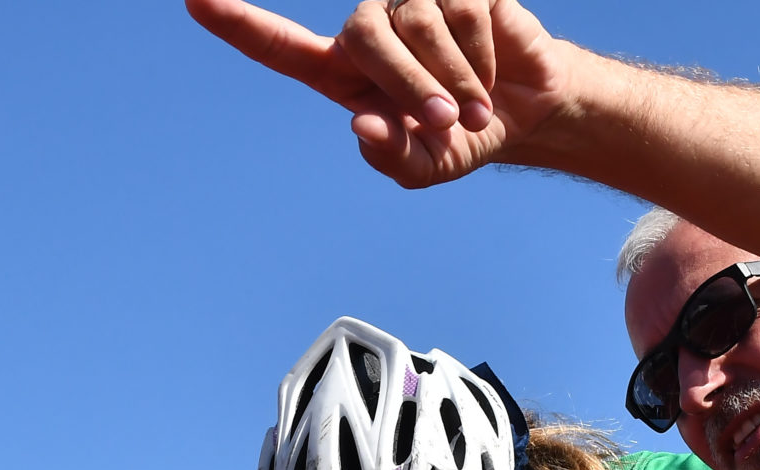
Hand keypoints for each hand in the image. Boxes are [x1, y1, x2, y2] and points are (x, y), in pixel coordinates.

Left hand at [187, 0, 571, 187]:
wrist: (523, 110)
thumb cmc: (459, 136)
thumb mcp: (423, 165)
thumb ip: (390, 156)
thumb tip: (360, 125)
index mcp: (341, 71)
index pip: (277, 44)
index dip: (236, 21)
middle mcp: (367, 26)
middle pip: (365, 36)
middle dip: (409, 83)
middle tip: (445, 121)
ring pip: (417, 24)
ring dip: (456, 78)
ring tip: (476, 106)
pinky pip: (462, 11)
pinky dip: (482, 56)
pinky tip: (491, 71)